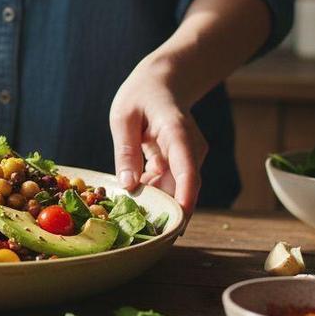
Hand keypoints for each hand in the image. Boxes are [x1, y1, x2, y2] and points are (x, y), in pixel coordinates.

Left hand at [109, 57, 207, 213]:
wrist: (163, 83)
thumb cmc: (141, 95)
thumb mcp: (123, 118)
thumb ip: (126, 151)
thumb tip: (128, 186)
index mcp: (177, 133)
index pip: (186, 170)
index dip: (184, 199)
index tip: (178, 223)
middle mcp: (191, 149)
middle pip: (183, 188)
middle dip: (164, 212)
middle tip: (139, 232)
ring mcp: (189, 158)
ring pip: (175, 191)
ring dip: (154, 203)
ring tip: (128, 211)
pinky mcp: (183, 165)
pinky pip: (169, 186)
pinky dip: (152, 192)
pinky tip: (134, 191)